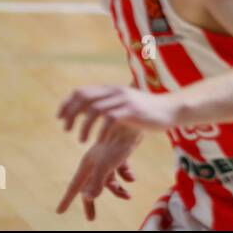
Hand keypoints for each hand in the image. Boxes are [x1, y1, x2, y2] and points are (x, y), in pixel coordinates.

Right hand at [56, 122, 142, 221]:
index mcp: (88, 165)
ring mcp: (107, 157)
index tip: (59, 211)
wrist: (132, 120)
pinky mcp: (119, 152)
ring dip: (116, 189)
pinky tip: (132, 178)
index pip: (75, 186)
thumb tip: (88, 198)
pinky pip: (119, 169)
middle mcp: (95, 162)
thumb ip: (97, 182)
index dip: (67, 199)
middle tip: (90, 219)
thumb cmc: (117, 143)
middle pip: (90, 187)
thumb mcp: (105, 165)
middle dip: (91, 203)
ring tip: (128, 196)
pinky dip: (125, 175)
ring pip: (108, 180)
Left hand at [57, 84, 178, 142]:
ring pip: (94, 110)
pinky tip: (99, 143)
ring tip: (81, 141)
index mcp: (111, 90)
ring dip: (83, 127)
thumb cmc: (146, 112)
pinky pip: (109, 119)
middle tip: (67, 130)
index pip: (81, 92)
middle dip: (70, 115)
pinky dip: (101, 132)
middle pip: (83, 98)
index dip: (67, 104)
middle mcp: (115, 92)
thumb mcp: (124, 105)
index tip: (60, 119)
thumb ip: (107, 105)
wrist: (171, 109)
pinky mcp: (132, 111)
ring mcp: (124, 100)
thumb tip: (86, 111)